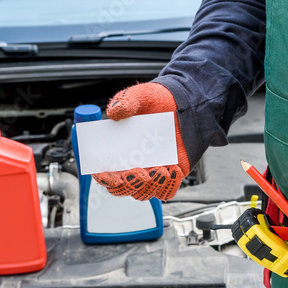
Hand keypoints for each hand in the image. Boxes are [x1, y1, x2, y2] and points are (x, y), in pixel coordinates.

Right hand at [92, 82, 191, 200]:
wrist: (185, 105)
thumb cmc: (158, 102)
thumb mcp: (141, 96)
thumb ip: (126, 102)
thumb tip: (114, 112)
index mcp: (116, 149)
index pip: (103, 172)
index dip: (105, 178)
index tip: (114, 177)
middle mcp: (130, 164)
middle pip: (122, 188)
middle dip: (130, 184)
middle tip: (140, 172)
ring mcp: (149, 172)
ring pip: (143, 192)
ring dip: (150, 186)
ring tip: (161, 169)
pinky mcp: (169, 176)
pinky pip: (166, 191)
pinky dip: (168, 186)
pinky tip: (173, 169)